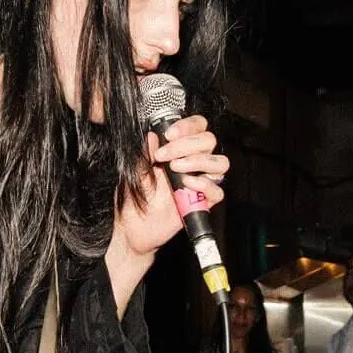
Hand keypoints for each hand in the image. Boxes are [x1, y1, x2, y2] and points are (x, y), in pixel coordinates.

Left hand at [112, 115, 229, 259]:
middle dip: (187, 144)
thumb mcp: (136, 170)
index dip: (188, 126)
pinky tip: (187, 184)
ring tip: (175, 169)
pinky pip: (217, 191)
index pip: (197, 127)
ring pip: (220, 163)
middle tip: (164, 156)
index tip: (168, 135)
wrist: (133, 226)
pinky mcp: (203, 203)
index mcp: (179, 150)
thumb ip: (146, 152)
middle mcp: (193, 163)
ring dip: (198, 161)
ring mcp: (200, 182)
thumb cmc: (135, 197)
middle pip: (209, 141)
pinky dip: (204, 185)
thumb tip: (152, 135)